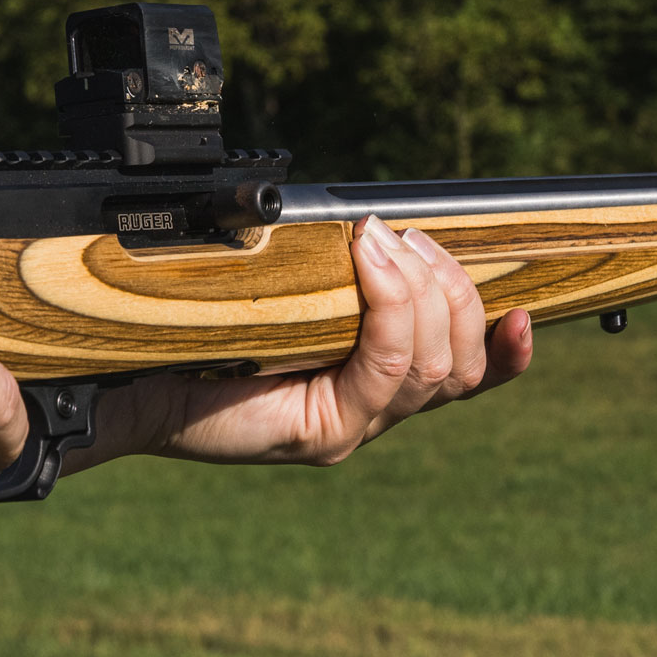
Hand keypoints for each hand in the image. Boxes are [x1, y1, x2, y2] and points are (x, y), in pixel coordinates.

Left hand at [70, 216, 534, 469]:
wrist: (131, 382)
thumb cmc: (197, 335)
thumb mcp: (283, 298)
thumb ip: (336, 280)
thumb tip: (377, 225)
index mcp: (370, 384)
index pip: (467, 376)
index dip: (506, 349)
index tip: (526, 310)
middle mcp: (370, 413)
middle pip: (460, 362)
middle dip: (453, 290)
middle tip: (406, 237)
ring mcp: (350, 426)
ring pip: (432, 365)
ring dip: (421, 289)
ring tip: (385, 240)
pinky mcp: (322, 431)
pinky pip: (384, 370)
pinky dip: (391, 308)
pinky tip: (377, 263)